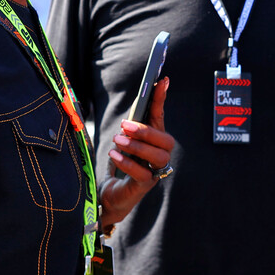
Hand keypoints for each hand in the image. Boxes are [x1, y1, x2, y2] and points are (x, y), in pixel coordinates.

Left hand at [99, 77, 174, 226]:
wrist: (109, 195)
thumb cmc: (118, 165)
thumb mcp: (122, 143)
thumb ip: (129, 129)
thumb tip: (131, 111)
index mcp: (154, 141)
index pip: (160, 116)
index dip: (161, 99)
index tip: (162, 80)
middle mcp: (159, 155)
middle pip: (165, 140)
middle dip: (146, 131)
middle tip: (125, 125)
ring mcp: (155, 171)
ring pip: (157, 156)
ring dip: (136, 146)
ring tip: (117, 140)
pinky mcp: (145, 186)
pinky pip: (142, 174)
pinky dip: (127, 163)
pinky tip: (115, 155)